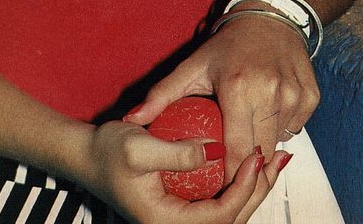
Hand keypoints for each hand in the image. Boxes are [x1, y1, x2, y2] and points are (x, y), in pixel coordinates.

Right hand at [83, 118, 280, 223]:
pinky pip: (218, 200)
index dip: (242, 189)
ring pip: (228, 211)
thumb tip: (215, 152)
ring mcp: (180, 216)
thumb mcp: (139, 147)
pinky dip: (238, 183)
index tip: (254, 156)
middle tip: (276, 158)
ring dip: (253, 187)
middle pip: (230, 218)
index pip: (219, 216)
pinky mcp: (183, 203)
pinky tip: (251, 162)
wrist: (85, 154)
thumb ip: (177, 152)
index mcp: (165, 221)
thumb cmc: (106, 151)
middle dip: (257, 190)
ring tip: (273, 159)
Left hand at [123, 14, 318, 222]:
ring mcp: (294, 94)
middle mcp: (270, 92)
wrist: (270, 16)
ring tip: (249, 124)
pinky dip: (283, 127)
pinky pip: (297, 128)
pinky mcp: (311, 95)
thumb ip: (162, 95)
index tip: (217, 184)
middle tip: (232, 160)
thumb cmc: (228, 45)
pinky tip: (270, 109)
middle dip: (245, 163)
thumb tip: (131, 119)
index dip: (227, 174)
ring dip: (264, 141)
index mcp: (238, 88)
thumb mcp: (193, 66)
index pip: (235, 150)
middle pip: (259, 151)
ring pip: (279, 142)